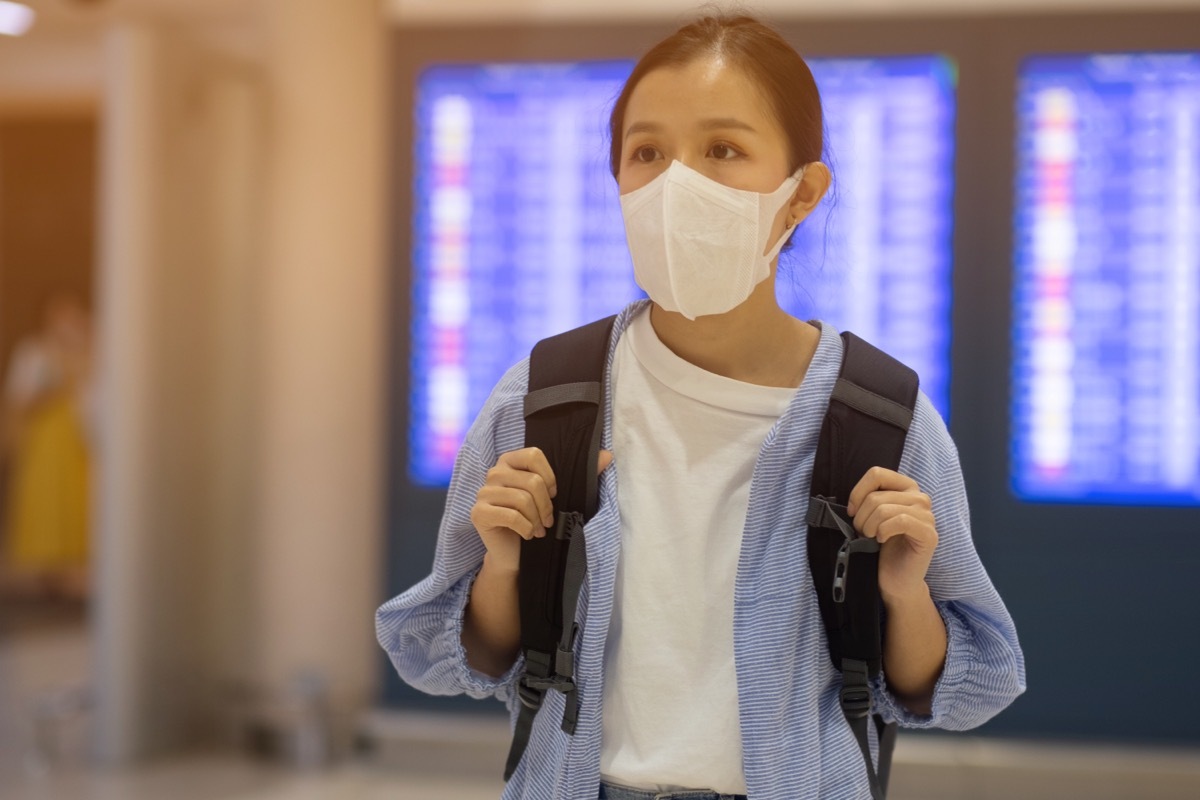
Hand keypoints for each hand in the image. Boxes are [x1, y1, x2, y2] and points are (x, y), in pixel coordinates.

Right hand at [470, 447, 613, 573]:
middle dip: (546, 506)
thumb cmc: (536, 519)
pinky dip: (526, 529)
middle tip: (548, 520)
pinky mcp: (478, 513)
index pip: (534, 454)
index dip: (550, 476)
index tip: (554, 494)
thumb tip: (608, 455)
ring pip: (522, 500)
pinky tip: (528, 535)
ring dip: (537, 519)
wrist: (515, 554)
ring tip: (539, 529)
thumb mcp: (559, 496)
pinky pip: (511, 516)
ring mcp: (483, 493)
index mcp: (510, 461)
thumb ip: (581, 473)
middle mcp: (493, 472)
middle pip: (532, 481)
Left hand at [846, 466, 937, 603]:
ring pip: (884, 509)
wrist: (896, 580)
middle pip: (876, 496)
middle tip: (863, 533)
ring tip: (871, 538)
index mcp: (906, 488)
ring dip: (869, 526)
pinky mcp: (929, 534)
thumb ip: (869, 499)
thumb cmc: (882, 547)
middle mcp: (920, 497)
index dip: (858, 493)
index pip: (876, 473)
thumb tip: (854, 500)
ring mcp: (927, 516)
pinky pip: (900, 521)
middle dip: (861, 517)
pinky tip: (882, 541)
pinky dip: (883, 531)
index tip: (853, 512)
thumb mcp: (872, 516)